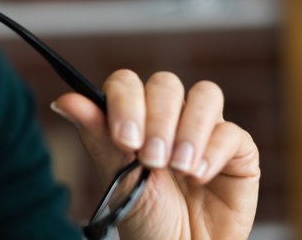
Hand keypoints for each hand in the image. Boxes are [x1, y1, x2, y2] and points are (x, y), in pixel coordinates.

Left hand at [52, 71, 259, 239]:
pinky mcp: (238, 151)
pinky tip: (199, 177)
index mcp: (136, 116)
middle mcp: (171, 116)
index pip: (128, 83)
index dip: (126, 102)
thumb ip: (97, 135)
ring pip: (205, 95)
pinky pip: (232, 132)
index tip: (123, 137)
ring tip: (178, 168)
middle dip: (157, 119)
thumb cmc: (147, 219)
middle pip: (166, 84)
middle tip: (151, 159)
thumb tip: (63, 100)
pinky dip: (213, 151)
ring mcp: (206, 129)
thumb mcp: (119, 179)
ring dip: (188, 130)